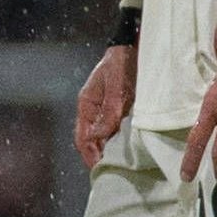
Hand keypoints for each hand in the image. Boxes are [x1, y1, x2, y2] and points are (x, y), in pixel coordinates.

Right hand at [74, 44, 134, 170]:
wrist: (135, 45)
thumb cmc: (122, 61)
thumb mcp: (116, 86)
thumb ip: (110, 110)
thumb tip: (99, 136)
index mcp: (86, 104)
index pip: (82, 138)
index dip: (90, 155)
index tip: (101, 168)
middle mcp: (94, 110)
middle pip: (92, 141)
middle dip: (100, 156)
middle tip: (115, 172)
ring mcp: (107, 110)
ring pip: (105, 137)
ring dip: (112, 149)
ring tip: (124, 164)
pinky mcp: (121, 109)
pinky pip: (118, 129)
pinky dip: (122, 140)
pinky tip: (133, 148)